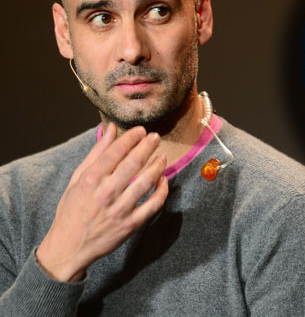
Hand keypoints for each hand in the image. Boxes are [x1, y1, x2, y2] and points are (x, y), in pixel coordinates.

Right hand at [36, 122, 168, 281]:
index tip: (141, 131)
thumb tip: (111, 128)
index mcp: (91, 179)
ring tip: (162, 156)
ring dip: (158, 165)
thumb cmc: (72, 209)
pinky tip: (163, 180)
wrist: (69, 247)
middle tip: (156, 137)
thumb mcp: (78, 178)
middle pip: (135, 162)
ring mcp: (120, 209)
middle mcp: (106, 192)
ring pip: (147, 181)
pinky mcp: (131, 224)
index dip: (132, 137)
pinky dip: (162, 190)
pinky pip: (154, 204)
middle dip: (148, 146)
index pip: (117, 151)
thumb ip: (97, 152)